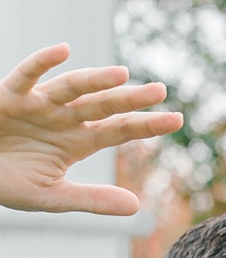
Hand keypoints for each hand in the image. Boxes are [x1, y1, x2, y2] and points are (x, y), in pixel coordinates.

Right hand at [0, 45, 179, 213]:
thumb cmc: (8, 182)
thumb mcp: (51, 197)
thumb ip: (91, 200)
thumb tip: (136, 207)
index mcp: (77, 141)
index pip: (119, 130)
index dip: (146, 124)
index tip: (177, 119)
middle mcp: (63, 118)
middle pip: (103, 105)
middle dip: (130, 98)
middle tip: (159, 90)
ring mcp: (38, 104)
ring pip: (71, 88)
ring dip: (94, 80)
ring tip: (121, 75)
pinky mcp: (9, 95)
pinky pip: (26, 75)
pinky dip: (42, 62)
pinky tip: (63, 51)